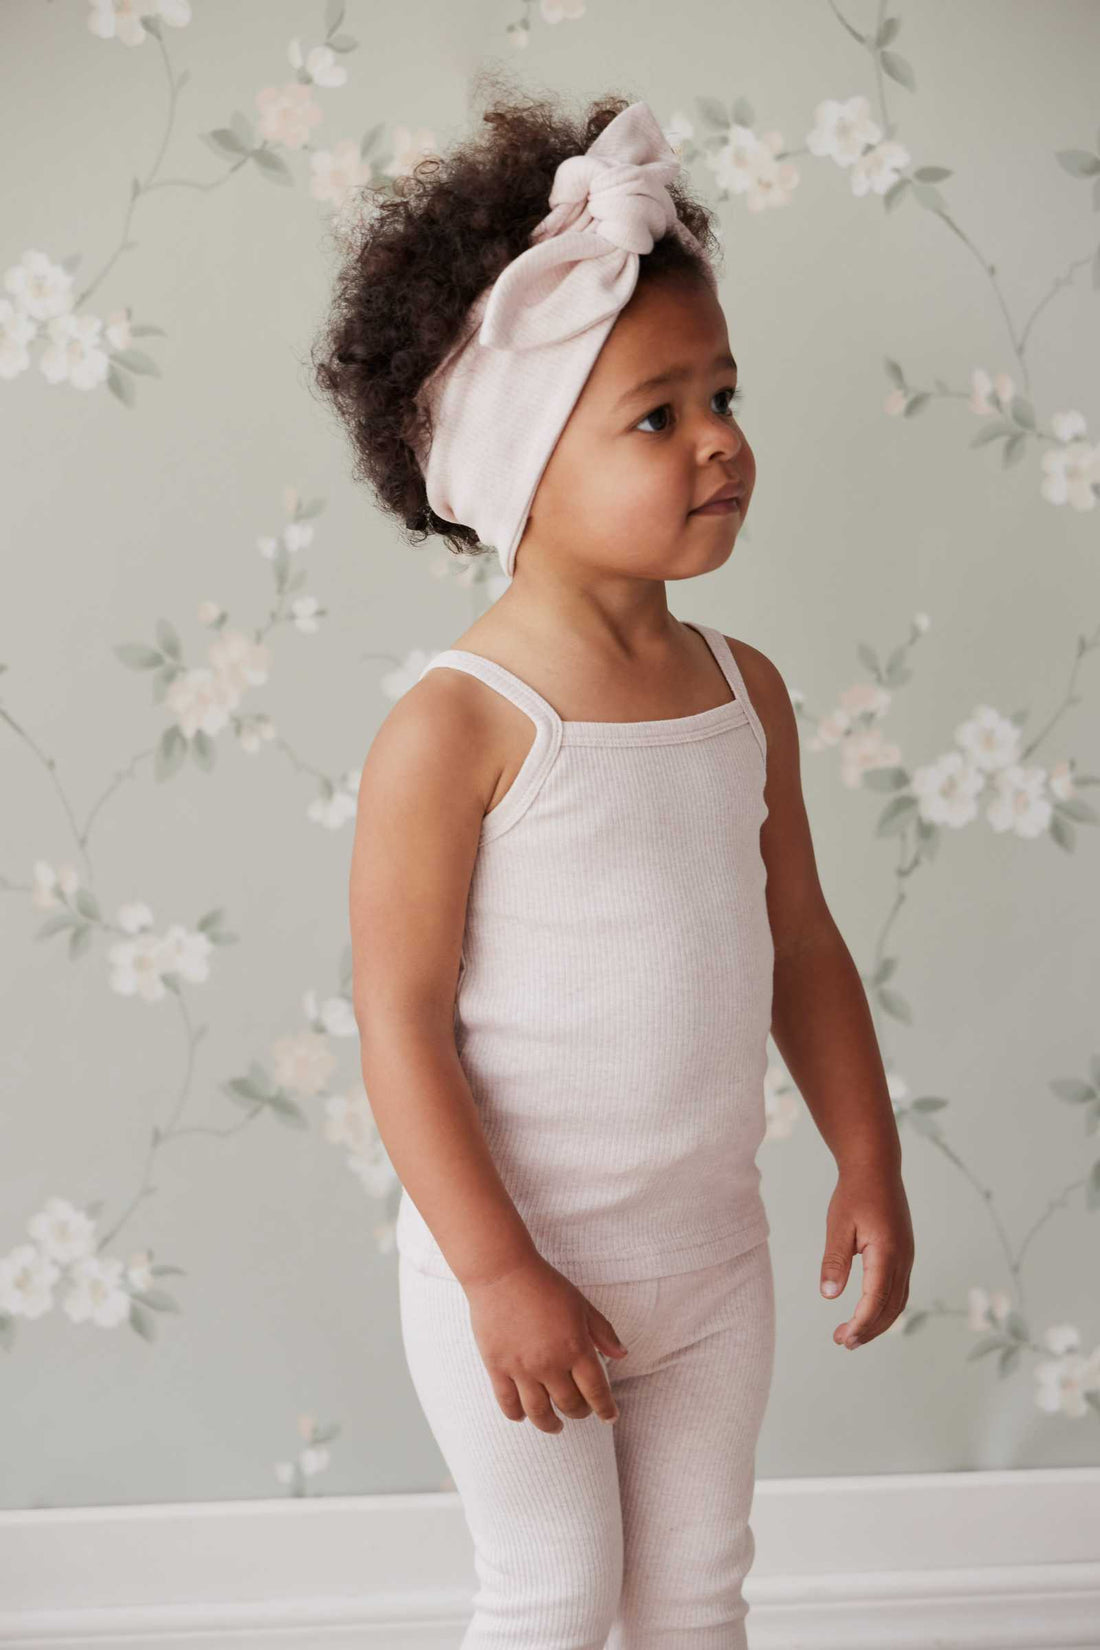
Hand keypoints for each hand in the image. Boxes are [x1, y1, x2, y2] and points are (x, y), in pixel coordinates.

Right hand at [464, 1255, 628, 1433]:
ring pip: (539, 1413)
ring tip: (555, 1426)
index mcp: (575, 1347)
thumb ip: (603, 1332)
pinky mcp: (497, 1367)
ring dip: (550, 1424)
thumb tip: (622, 1355)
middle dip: (581, 1412)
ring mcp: (522, 1368)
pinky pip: (508, 1404)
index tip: (610, 1417)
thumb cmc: (545, 1284)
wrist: (502, 1272)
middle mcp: (550, 1363)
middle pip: (570, 1405)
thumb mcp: (581, 1304)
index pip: (597, 1391)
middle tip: (581, 1412)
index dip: (606, 1408)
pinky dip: (518, 1415)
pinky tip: (524, 1415)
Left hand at [820, 1162, 913, 1349]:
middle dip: (868, 1329)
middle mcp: (903, 1259)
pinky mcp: (904, 1254)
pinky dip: (884, 1308)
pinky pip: (899, 1290)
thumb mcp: (838, 1226)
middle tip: (842, 1342)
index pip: (875, 1300)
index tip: (843, 1338)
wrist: (876, 1167)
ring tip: (852, 1334)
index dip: (860, 1323)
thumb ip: (834, 1261)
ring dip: (877, 1322)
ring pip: (897, 1302)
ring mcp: (907, 1257)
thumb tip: (828, 1295)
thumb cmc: (854, 1194)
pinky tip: (867, 1312)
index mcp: (887, 1252)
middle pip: (890, 1308)